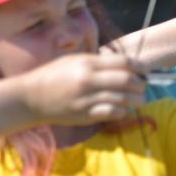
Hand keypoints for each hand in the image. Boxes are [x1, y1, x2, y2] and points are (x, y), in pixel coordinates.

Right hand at [19, 53, 145, 123]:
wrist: (30, 98)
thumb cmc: (52, 75)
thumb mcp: (74, 60)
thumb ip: (98, 62)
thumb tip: (125, 65)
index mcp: (87, 63)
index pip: (123, 63)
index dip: (140, 66)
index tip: (146, 70)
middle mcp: (89, 80)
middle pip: (127, 81)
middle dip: (141, 85)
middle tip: (144, 86)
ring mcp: (87, 99)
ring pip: (123, 99)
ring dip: (136, 100)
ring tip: (139, 100)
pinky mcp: (85, 115)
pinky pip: (112, 113)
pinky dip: (122, 111)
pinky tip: (123, 109)